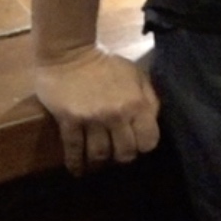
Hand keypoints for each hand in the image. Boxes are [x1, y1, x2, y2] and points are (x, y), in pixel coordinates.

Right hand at [33, 44, 160, 174]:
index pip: (148, 141)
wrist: (69, 51)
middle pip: (125, 153)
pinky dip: (75, 163)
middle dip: (122, 156)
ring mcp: (91, 119)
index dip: (143, 146)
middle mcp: (116, 115)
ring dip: (99, 162)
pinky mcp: (69, 120)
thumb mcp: (135, 75)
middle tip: (116, 154)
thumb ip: (148, 98)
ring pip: (100, 155)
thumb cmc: (105, 63)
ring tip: (97, 162)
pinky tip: (76, 170)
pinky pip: (73, 148)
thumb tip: (151, 123)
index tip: (136, 144)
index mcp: (136, 104)